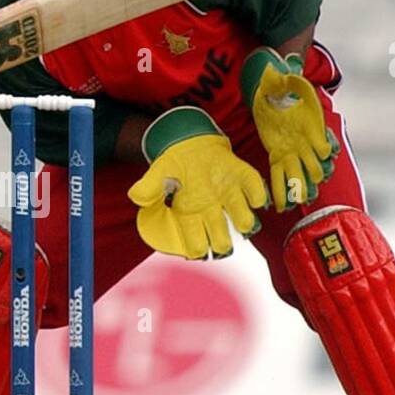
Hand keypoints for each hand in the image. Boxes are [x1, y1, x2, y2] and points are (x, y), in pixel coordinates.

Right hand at [126, 107, 266, 259]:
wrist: (191, 143)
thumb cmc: (175, 164)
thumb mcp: (158, 172)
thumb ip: (149, 187)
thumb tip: (136, 197)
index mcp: (191, 213)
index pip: (195, 241)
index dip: (198, 249)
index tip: (200, 252)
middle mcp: (213, 209)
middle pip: (221, 236)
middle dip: (223, 242)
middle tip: (223, 244)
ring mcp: (230, 195)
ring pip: (243, 219)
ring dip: (245, 223)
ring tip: (244, 225)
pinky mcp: (243, 178)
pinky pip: (255, 190)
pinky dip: (258, 196)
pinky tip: (256, 199)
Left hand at [241, 47, 338, 211]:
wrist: (271, 89)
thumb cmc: (282, 83)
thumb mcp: (286, 78)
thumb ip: (291, 78)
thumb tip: (290, 69)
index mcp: (312, 125)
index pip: (322, 141)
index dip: (324, 149)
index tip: (325, 155)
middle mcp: (305, 141)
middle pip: (314, 162)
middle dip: (315, 173)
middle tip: (313, 186)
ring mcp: (292, 150)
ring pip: (300, 172)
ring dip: (300, 186)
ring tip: (299, 200)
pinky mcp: (277, 155)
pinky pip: (280, 174)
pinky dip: (281, 188)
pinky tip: (280, 204)